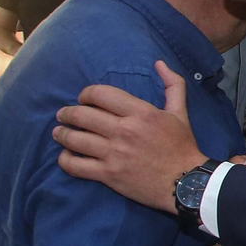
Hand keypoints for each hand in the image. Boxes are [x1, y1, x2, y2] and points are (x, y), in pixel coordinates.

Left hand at [54, 61, 205, 213]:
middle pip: (81, 115)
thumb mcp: (180, 113)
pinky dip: (65, 159)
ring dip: (61, 134)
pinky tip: (66, 155)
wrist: (186, 182)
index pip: (100, 94)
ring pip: (74, 139)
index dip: (85, 94)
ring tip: (59, 133)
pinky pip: (75, 165)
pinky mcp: (108, 175)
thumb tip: (158, 63)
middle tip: (63, 115)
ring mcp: (114, 154)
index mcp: (141, 113)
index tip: (83, 99)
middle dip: (67, 113)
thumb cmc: (182, 146)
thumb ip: (172, 85)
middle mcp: (124, 131)